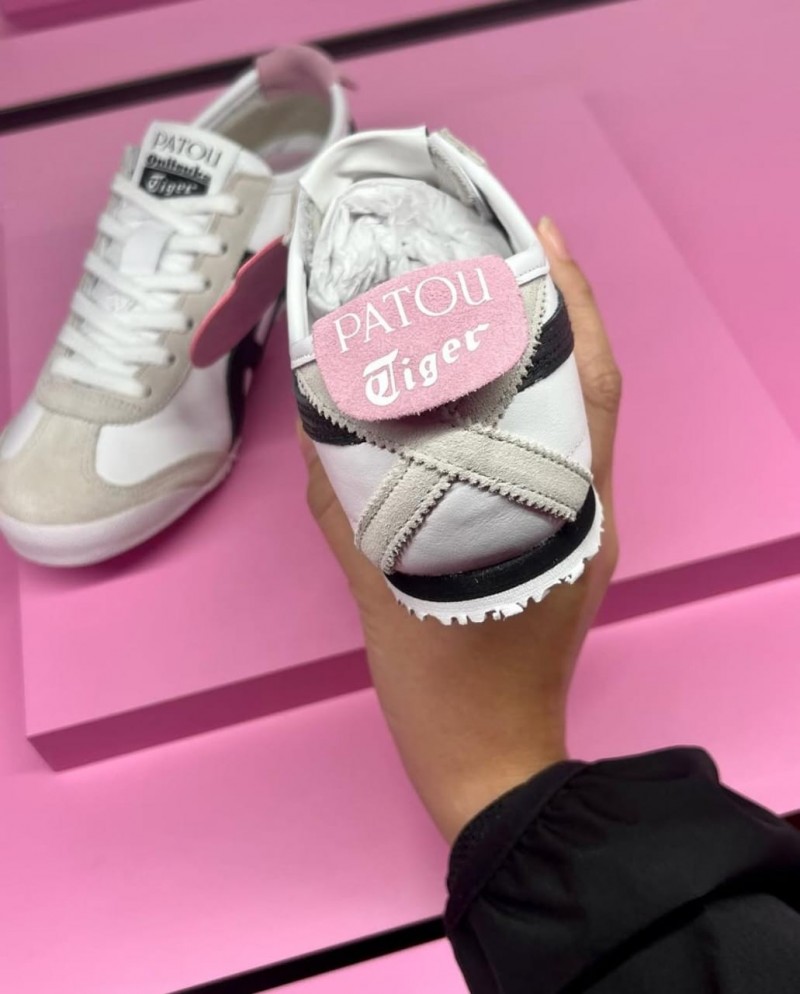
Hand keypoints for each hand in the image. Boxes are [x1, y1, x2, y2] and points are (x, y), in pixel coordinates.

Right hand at [299, 217, 621, 841]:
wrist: (487, 754)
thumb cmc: (437, 682)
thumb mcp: (377, 583)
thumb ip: (346, 500)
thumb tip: (320, 425)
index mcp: (559, 511)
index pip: (584, 382)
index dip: (570, 302)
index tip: (539, 235)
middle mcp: (587, 506)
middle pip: (588, 386)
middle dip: (558, 309)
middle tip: (506, 250)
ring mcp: (586, 525)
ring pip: (578, 416)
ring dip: (549, 352)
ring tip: (499, 299)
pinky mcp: (571, 543)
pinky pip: (559, 454)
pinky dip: (533, 408)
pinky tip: (490, 387)